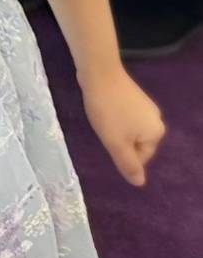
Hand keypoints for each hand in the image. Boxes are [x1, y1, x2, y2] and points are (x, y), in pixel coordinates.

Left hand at [80, 64, 164, 185]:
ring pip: (128, 128)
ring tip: (101, 118)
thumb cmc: (108, 111)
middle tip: (103, 129)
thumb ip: (128, 164)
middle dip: (118, 140)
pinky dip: (113, 115)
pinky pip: (124, 114)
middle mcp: (156, 119)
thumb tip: (140, 183)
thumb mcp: (116, 143)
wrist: (100, 73)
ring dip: (114, 128)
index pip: (140, 156)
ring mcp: (146, 105)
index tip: (107, 140)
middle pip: (135, 141)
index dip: (121, 152)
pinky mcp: (133, 94)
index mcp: (157, 133)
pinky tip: (102, 109)